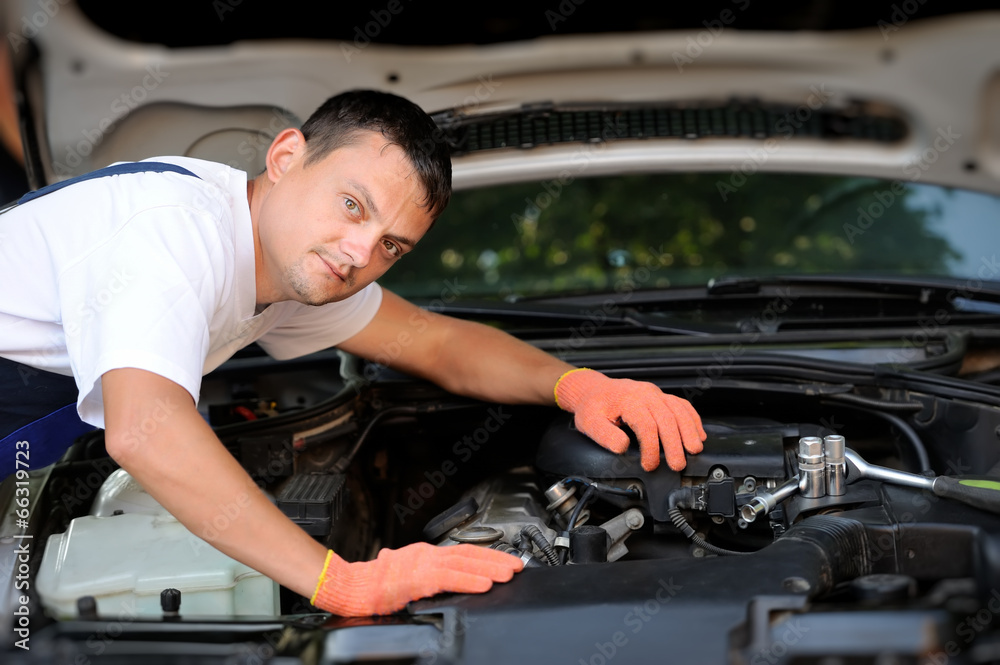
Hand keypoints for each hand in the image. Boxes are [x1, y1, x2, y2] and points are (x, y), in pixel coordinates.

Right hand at [312, 542, 523, 615]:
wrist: (351, 587)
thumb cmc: (372, 584)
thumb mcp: (400, 572)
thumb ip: (417, 572)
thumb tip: (424, 574)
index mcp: (424, 554)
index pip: (462, 552)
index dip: (486, 555)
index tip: (505, 561)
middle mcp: (426, 555)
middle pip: (469, 554)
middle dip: (495, 559)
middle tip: (518, 564)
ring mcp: (422, 565)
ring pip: (464, 563)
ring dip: (489, 568)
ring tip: (509, 573)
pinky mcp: (417, 579)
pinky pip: (449, 578)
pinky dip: (469, 580)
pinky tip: (485, 584)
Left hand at [555, 368, 705, 471]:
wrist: (594, 390)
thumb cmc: (593, 407)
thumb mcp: (589, 422)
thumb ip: (605, 435)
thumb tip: (622, 447)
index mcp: (627, 400)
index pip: (646, 425)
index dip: (651, 448)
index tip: (649, 465)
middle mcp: (645, 394)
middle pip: (667, 418)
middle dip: (675, 444)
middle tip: (677, 465)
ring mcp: (655, 393)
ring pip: (679, 410)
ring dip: (689, 431)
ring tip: (694, 450)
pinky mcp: (661, 396)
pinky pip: (682, 404)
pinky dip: (693, 419)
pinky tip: (698, 433)